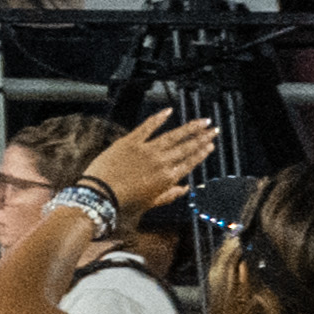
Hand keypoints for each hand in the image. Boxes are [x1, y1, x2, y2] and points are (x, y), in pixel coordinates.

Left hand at [95, 112, 217, 213]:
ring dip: (189, 127)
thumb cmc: (125, 201)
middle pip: (187, 147)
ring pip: (173, 136)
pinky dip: (158, 118)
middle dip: (202, 138)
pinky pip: (147, 127)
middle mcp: (162, 162)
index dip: (202, 153)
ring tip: (202, 121)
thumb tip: (185, 188)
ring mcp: (147, 150)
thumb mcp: (151, 202)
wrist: (100, 194)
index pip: (190, 162)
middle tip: (214, 130)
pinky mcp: (130, 142)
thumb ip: (170, 195)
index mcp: (169, 178)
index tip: (211, 145)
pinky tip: (169, 111)